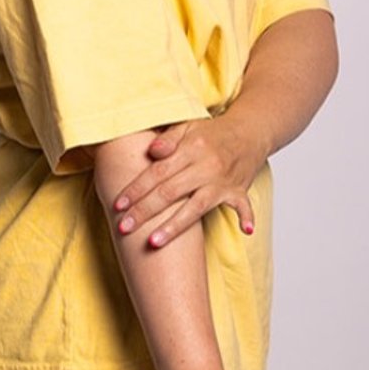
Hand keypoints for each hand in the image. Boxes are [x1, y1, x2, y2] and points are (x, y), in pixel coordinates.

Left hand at [111, 113, 266, 247]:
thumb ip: (168, 139)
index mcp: (191, 148)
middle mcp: (207, 166)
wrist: (249, 131)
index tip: (118, 205)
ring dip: (174, 226)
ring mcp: (223, 181)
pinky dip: (247, 218)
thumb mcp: (187, 127)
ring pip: (196, 207)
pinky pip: (244, 206)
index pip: (157, 171)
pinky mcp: (239, 190)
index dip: (136, 189)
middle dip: (145, 211)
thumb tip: (151, 151)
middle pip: (170, 192)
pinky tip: (245, 232)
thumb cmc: (211, 133)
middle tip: (124, 227)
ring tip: (153, 242)